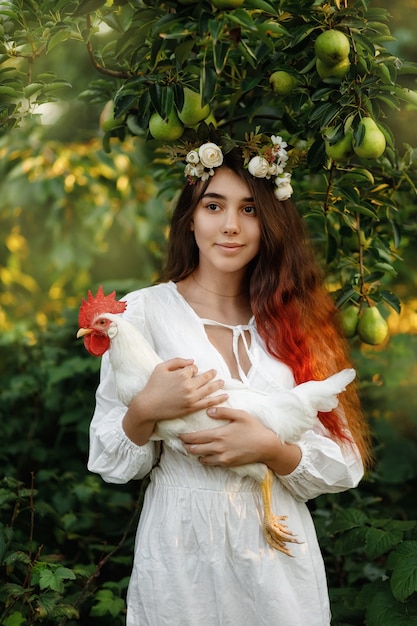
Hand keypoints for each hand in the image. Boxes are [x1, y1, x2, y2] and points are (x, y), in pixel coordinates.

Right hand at [123, 358, 227, 444]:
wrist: (148, 406)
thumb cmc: (153, 386)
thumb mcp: (161, 367)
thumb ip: (177, 361)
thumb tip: (193, 361)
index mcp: (182, 374)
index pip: (194, 368)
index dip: (193, 369)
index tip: (190, 371)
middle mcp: (189, 385)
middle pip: (205, 377)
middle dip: (211, 374)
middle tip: (215, 372)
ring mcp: (192, 397)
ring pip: (209, 389)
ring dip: (217, 384)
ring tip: (222, 382)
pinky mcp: (192, 408)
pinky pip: (208, 402)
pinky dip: (218, 399)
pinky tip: (225, 396)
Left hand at [180, 406, 301, 474]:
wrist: (267, 446)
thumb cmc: (254, 428)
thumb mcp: (240, 415)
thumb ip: (222, 412)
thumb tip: (208, 411)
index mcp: (219, 435)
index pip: (195, 438)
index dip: (184, 437)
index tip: (179, 435)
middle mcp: (218, 448)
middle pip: (194, 450)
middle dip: (186, 446)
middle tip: (182, 442)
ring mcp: (223, 458)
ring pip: (202, 459)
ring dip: (195, 454)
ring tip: (192, 448)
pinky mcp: (228, 464)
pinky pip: (212, 464)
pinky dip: (205, 460)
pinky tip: (205, 455)